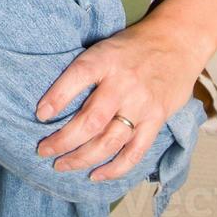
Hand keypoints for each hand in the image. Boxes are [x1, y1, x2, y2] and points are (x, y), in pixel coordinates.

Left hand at [34, 21, 199, 180]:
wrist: (177, 42)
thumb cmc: (132, 47)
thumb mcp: (104, 47)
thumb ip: (85, 71)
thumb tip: (52, 102)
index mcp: (104, 60)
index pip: (76, 78)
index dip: (55, 99)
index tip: (39, 116)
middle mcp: (122, 84)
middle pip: (89, 121)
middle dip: (62, 141)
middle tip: (43, 151)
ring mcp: (141, 105)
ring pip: (108, 141)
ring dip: (82, 158)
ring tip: (62, 165)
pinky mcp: (156, 120)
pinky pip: (134, 151)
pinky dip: (114, 168)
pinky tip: (95, 174)